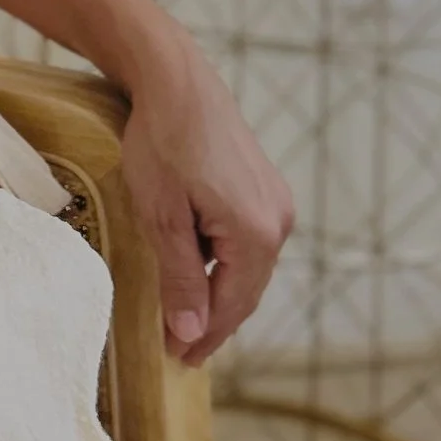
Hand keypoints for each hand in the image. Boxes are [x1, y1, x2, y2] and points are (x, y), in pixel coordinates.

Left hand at [114, 14, 293, 367]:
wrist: (176, 80)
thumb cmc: (162, 143)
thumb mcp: (162, 216)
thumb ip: (180, 277)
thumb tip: (191, 332)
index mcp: (256, 233)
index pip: (232, 305)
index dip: (205, 335)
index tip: (178, 359)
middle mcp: (278, 220)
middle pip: (245, 289)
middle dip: (214, 319)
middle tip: (181, 349)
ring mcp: (276, 201)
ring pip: (246, 265)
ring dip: (218, 289)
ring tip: (183, 313)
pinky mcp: (265, 187)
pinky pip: (246, 239)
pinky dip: (222, 259)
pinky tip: (196, 266)